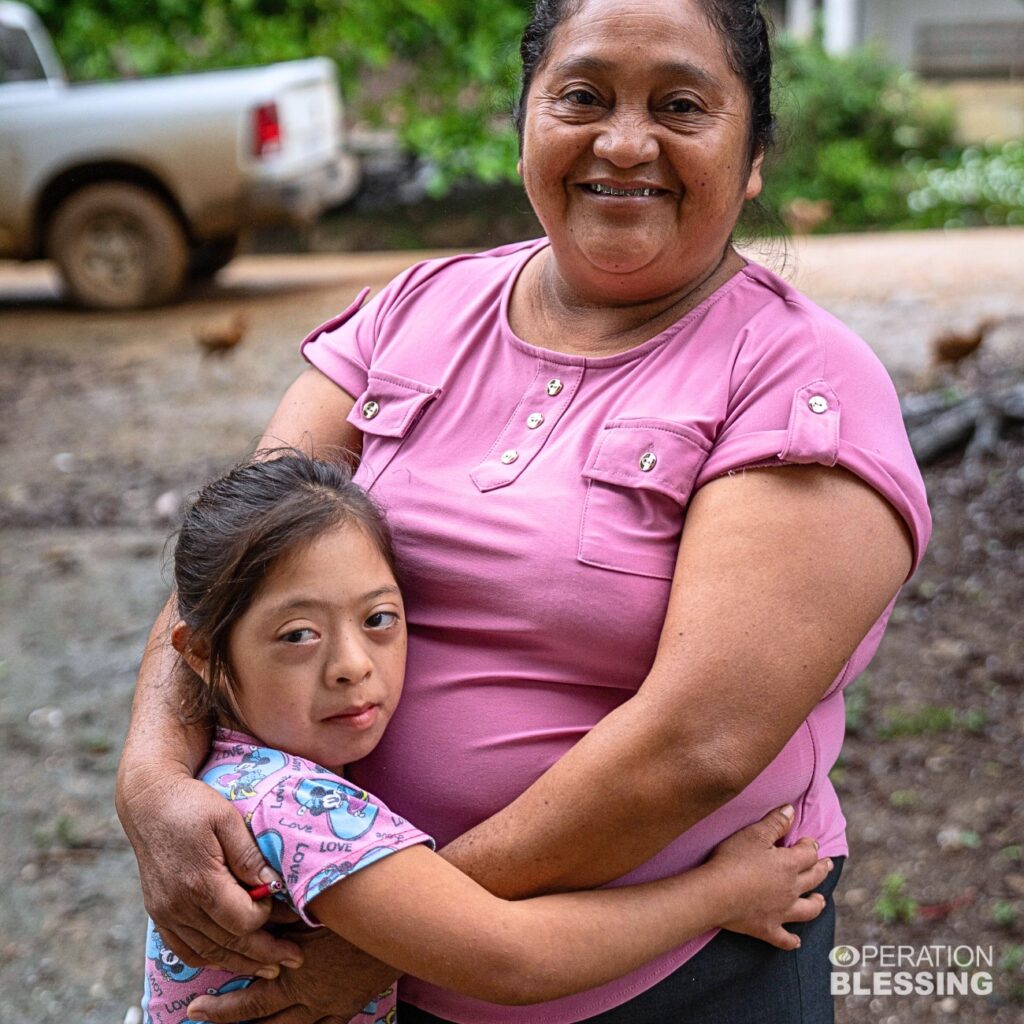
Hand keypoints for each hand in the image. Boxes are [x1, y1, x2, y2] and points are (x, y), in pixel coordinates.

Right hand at [118, 766, 302, 973]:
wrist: (149, 802)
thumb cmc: (192, 803)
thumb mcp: (227, 818)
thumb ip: (249, 855)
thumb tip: (273, 883)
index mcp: (199, 881)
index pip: (242, 919)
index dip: (266, 916)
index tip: (282, 904)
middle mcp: (179, 905)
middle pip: (228, 943)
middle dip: (265, 954)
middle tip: (295, 959)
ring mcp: (166, 913)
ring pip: (207, 952)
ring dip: (240, 963)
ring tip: (270, 966)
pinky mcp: (159, 913)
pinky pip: (185, 949)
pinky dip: (210, 958)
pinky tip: (230, 958)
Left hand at [186, 929, 398, 1023]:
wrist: (402, 924)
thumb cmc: (356, 910)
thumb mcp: (312, 909)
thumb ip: (280, 915)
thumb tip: (252, 909)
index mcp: (295, 976)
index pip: (249, 1001)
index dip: (220, 1009)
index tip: (196, 1008)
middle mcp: (309, 998)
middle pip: (263, 1020)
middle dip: (231, 1021)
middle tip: (205, 1018)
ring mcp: (331, 1006)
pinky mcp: (350, 1005)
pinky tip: (295, 1023)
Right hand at [707, 805, 831, 949]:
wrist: (716, 893)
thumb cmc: (733, 860)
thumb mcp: (753, 834)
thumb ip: (775, 822)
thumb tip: (792, 810)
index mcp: (788, 865)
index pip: (808, 854)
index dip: (811, 847)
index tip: (810, 842)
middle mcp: (791, 889)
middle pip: (813, 879)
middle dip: (821, 870)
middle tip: (827, 865)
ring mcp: (781, 912)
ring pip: (807, 910)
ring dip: (816, 905)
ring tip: (821, 900)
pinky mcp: (767, 929)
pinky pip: (784, 939)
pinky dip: (792, 941)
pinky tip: (796, 941)